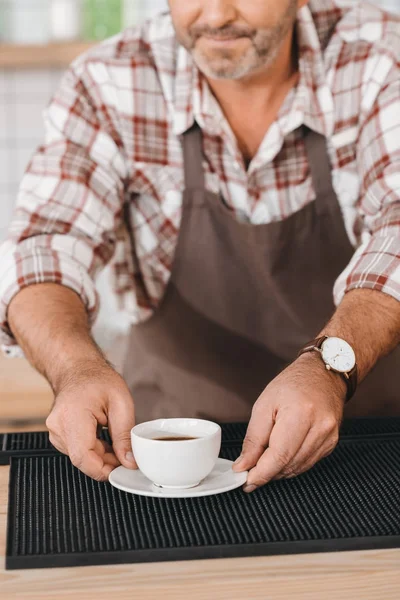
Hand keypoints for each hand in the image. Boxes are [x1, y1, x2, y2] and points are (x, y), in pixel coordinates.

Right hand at [46, 360, 136, 480]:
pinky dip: (93, 450)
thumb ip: (124, 435)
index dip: (104, 469)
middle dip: (107, 462)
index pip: (83, 456)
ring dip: (101, 456)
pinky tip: (103, 438)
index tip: (122, 470)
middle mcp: (58, 426)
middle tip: (126, 454)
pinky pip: (77, 451)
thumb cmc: (98, 380)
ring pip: (80, 457)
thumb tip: (129, 462)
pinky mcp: (57, 435)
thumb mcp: (121, 403)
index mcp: (72, 415)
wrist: (77, 369)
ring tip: (115, 441)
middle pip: (83, 459)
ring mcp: (55, 431)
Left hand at [233, 353, 345, 491]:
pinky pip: (307, 463)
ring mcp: (328, 437)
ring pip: (298, 468)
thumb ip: (253, 439)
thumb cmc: (293, 384)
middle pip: (288, 465)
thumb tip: (244, 465)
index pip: (278, 456)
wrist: (323, 374)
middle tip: (250, 469)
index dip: (260, 473)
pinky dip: (291, 464)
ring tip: (265, 460)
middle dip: (267, 472)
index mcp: (300, 414)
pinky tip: (282, 455)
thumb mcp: (264, 405)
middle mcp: (319, 427)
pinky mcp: (332, 443)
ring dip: (279, 470)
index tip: (246, 481)